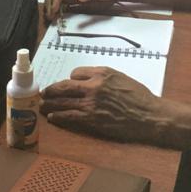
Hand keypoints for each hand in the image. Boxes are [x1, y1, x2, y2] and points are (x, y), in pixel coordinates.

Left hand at [41, 67, 162, 141]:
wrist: (148, 115)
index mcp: (101, 73)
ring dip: (50, 103)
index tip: (67, 84)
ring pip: (63, 102)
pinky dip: (58, 116)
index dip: (69, 79)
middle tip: (44, 93)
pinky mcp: (90, 119)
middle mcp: (93, 86)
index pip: (75, 73)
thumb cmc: (139, 96)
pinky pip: (69, 116)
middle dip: (51, 90)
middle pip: (64, 86)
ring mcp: (90, 103)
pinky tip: (53, 117)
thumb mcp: (120, 78)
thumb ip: (102, 77)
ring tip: (42, 105)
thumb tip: (86, 80)